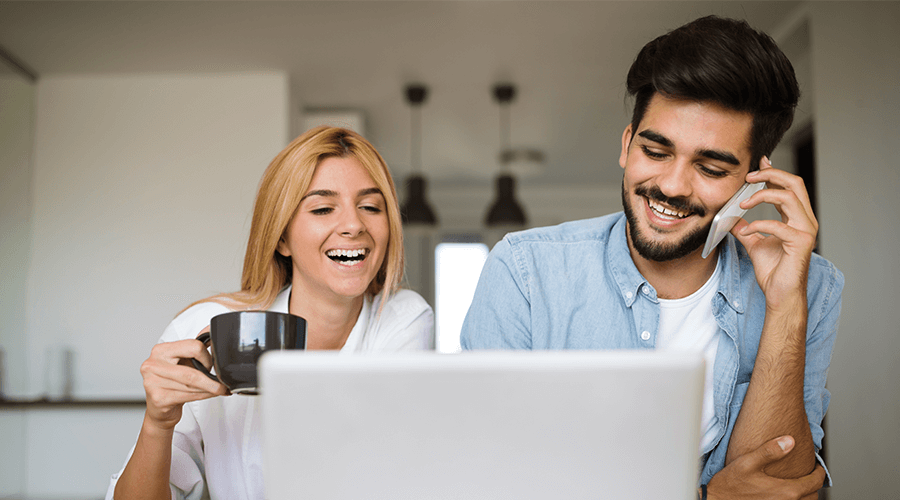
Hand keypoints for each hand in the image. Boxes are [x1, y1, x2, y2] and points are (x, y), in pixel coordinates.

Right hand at [139, 326, 229, 429]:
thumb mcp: (182, 362)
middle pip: (192, 372)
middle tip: (222, 384)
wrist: (158, 406)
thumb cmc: (171, 381)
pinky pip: (188, 396)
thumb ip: (195, 350)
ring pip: (192, 386)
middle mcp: (153, 365)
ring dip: (210, 389)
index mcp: (161, 350)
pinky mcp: (159, 398)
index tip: (211, 365)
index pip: (192, 347)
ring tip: (219, 389)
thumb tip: (213, 337)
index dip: (207, 357)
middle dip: (211, 380)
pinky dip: (204, 396)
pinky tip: (210, 394)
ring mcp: (153, 382)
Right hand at [707, 435, 824, 499]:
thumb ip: (770, 451)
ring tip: (799, 484)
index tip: (818, 466)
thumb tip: (790, 440)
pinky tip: (783, 492)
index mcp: (786, 491)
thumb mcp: (748, 462)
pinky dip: (793, 498)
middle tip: (810, 475)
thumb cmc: (730, 485)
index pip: (815, 483)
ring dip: (804, 494)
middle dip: (813, 485)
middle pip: (812, 496)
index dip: (820, 472)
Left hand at [730, 157, 817, 310]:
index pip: (789, 186)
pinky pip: (778, 225)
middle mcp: (806, 220)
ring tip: (743, 203)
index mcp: (797, 217)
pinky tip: (745, 231)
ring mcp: (806, 231)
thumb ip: (746, 228)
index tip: (759, 163)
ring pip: (789, 198)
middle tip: (749, 177)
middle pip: (795, 183)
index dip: (774, 171)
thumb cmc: (773, 271)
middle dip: (771, 174)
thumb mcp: (754, 243)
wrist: (780, 295)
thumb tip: (731, 217)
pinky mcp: (800, 243)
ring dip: (763, 195)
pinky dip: (758, 224)